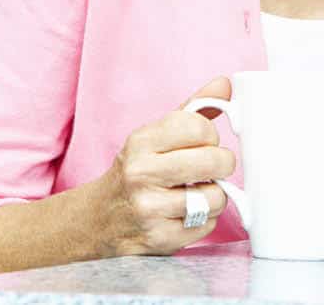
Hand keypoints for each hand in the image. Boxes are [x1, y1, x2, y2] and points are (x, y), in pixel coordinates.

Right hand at [98, 78, 237, 255]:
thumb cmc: (137, 171)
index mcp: (142, 142)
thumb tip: (224, 84)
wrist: (98, 219)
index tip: (204, 142)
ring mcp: (149, 209)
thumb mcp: (156, 135)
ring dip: (214, 195)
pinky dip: (205, 220)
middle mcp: (141, 174)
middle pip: (214, 161)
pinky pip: (208, 225)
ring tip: (197, 192)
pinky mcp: (159, 239)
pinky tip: (187, 214)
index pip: (199, 127)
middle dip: (221, 164)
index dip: (211, 135)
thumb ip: (193, 108)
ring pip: (216, 196)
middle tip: (211, 168)